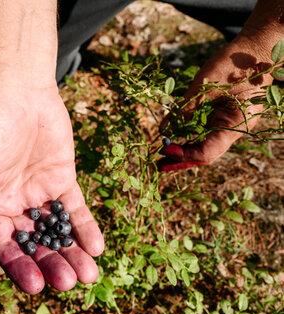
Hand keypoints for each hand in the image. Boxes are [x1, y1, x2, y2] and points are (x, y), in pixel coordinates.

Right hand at [0, 86, 103, 293]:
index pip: (3, 247)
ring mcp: (38, 194)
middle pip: (33, 245)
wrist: (16, 88)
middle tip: (67, 282)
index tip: (36, 285)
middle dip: (50, 265)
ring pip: (56, 232)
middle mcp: (12, 206)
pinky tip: (96, 247)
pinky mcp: (62, 180)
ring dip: (71, 254)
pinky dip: (85, 228)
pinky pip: (75, 209)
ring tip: (88, 274)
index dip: (19, 267)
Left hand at [158, 35, 274, 171]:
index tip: (164, 148)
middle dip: (181, 159)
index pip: (208, 151)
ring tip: (161, 154)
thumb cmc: (234, 64)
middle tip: (158, 164)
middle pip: (205, 153)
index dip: (184, 154)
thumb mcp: (205, 86)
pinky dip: (186, 135)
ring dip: (182, 150)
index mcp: (237, 124)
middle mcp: (233, 129)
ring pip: (202, 144)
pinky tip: (170, 138)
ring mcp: (227, 123)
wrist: (254, 48)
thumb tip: (163, 130)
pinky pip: (202, 131)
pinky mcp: (220, 116)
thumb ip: (185, 109)